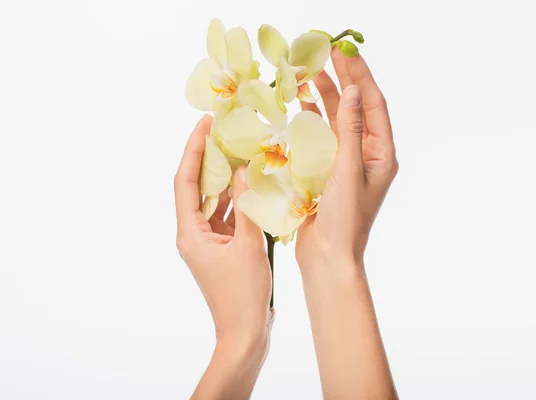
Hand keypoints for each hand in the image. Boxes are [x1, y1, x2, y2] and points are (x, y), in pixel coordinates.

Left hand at [174, 115, 272, 398]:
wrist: (244, 333)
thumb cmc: (244, 296)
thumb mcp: (248, 246)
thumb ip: (247, 207)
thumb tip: (245, 171)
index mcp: (190, 233)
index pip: (186, 181)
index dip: (193, 150)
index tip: (204, 124)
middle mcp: (192, 234)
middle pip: (196, 187)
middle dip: (207, 158)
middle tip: (223, 130)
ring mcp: (206, 241)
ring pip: (212, 200)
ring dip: (224, 177)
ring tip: (239, 149)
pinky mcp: (220, 248)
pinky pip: (225, 215)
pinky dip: (236, 199)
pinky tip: (251, 184)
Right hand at [296, 49, 398, 269]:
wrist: (327, 258)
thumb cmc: (343, 221)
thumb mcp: (348, 171)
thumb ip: (350, 131)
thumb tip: (354, 91)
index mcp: (381, 154)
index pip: (373, 105)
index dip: (361, 76)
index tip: (346, 52)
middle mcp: (366, 155)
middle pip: (355, 109)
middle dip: (343, 81)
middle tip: (326, 55)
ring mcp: (346, 164)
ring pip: (337, 122)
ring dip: (325, 99)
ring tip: (311, 76)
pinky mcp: (327, 172)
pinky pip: (321, 139)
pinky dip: (312, 122)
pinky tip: (302, 108)